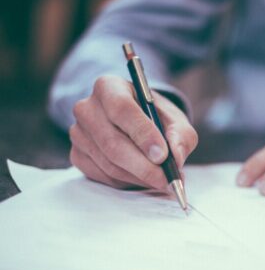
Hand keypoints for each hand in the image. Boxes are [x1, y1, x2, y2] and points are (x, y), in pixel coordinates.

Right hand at [69, 75, 197, 189]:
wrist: (137, 125)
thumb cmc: (156, 119)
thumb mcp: (175, 121)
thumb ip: (180, 136)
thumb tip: (176, 158)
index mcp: (109, 87)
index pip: (122, 109)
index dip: (143, 134)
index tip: (162, 155)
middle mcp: (87, 108)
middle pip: (112, 142)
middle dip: (144, 166)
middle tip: (167, 179)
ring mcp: (78, 133)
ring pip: (109, 164)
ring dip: (139, 177)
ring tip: (162, 180)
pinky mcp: (77, 155)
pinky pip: (103, 176)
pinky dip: (127, 182)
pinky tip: (143, 178)